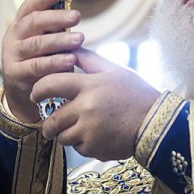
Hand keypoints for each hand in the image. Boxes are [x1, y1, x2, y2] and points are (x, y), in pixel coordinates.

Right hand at [1, 0, 83, 123]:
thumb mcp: (45, 43)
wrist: (24, 95)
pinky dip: (54, 63)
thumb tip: (74, 11)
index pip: (29, 7)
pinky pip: (36, 67)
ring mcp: (12, 56)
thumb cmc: (41, 61)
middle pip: (33, 23)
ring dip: (59, 41)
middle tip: (77, 16)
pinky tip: (70, 61)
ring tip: (79, 39)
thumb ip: (55, 29)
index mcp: (20, 25)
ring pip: (36, 44)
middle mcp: (13, 38)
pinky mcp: (15, 75)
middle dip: (56, 18)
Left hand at [31, 48, 160, 159]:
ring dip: (64, 134)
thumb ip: (88, 59)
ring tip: (75, 129)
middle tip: (51, 122)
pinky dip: (81, 144)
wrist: (157, 123)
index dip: (38, 90)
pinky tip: (95, 137)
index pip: (50, 84)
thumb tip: (68, 45)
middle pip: (52, 119)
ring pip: (61, 136)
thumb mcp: (113, 70)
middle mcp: (86, 109)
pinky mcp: (95, 148)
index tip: (36, 95)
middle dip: (49, 122)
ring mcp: (89, 131)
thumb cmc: (135, 93)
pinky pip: (76, 148)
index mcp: (89, 86)